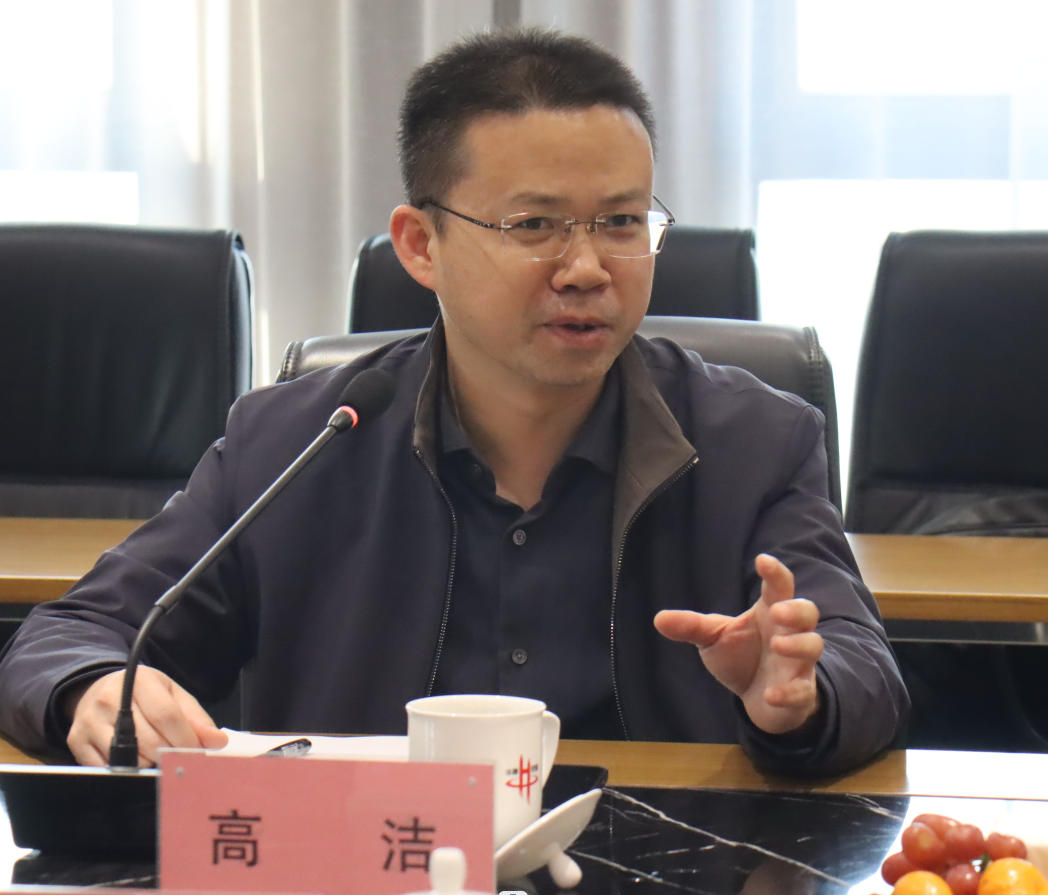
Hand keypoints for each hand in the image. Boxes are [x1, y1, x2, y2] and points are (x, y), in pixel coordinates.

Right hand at [65, 667, 227, 766]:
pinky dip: (127, 774)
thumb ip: (196, 717)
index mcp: (140, 680)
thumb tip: (218, 742)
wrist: (97, 689)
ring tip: (161, 764)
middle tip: (183, 764)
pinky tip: (138, 768)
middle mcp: (110, 698)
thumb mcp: (172, 694)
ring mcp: (90, 721)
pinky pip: (106, 769)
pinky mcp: (76, 742)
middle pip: (148, 740)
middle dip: (171, 756)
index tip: (200, 754)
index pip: (166, 715)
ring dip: (150, 766)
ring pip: (127, 757)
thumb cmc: (143, 694)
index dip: (185, 739)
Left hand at [653, 554, 823, 734]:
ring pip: (813, 646)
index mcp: (769, 613)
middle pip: (807, 612)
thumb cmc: (741, 657)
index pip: (779, 587)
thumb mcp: (713, 638)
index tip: (762, 560)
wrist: (760, 699)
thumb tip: (658, 619)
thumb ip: (691, 627)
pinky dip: (790, 692)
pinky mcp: (801, 692)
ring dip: (798, 645)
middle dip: (797, 610)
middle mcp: (788, 633)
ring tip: (777, 646)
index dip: (775, 572)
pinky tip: (771, 694)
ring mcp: (798, 662)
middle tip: (778, 612)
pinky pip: (803, 690)